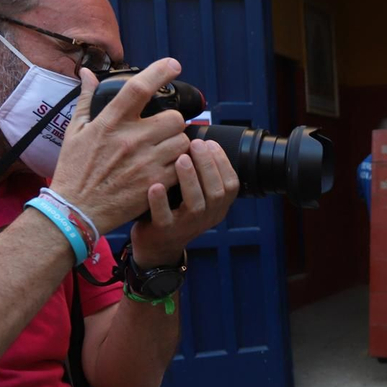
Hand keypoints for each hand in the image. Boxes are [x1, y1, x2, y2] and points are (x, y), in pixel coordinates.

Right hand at [48, 58, 191, 233]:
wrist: (76, 211)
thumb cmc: (74, 170)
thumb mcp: (74, 132)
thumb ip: (86, 100)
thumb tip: (88, 73)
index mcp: (110, 123)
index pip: (139, 88)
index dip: (160, 72)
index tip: (173, 65)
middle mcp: (130, 140)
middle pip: (174, 118)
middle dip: (173, 123)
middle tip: (164, 131)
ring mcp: (145, 162)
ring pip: (182, 142)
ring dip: (179, 144)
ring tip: (166, 150)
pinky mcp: (155, 183)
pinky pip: (182, 167)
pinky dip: (180, 166)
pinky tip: (168, 168)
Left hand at [129, 138, 239, 266]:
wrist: (156, 247)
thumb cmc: (175, 211)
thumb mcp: (196, 196)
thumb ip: (201, 174)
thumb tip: (200, 139)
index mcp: (217, 207)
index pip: (231, 185)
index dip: (222, 163)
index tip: (210, 143)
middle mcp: (206, 217)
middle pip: (216, 192)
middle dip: (207, 165)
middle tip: (195, 144)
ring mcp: (186, 226)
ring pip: (196, 204)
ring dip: (189, 179)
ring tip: (180, 159)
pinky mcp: (164, 232)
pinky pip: (165, 217)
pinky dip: (161, 201)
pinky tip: (155, 185)